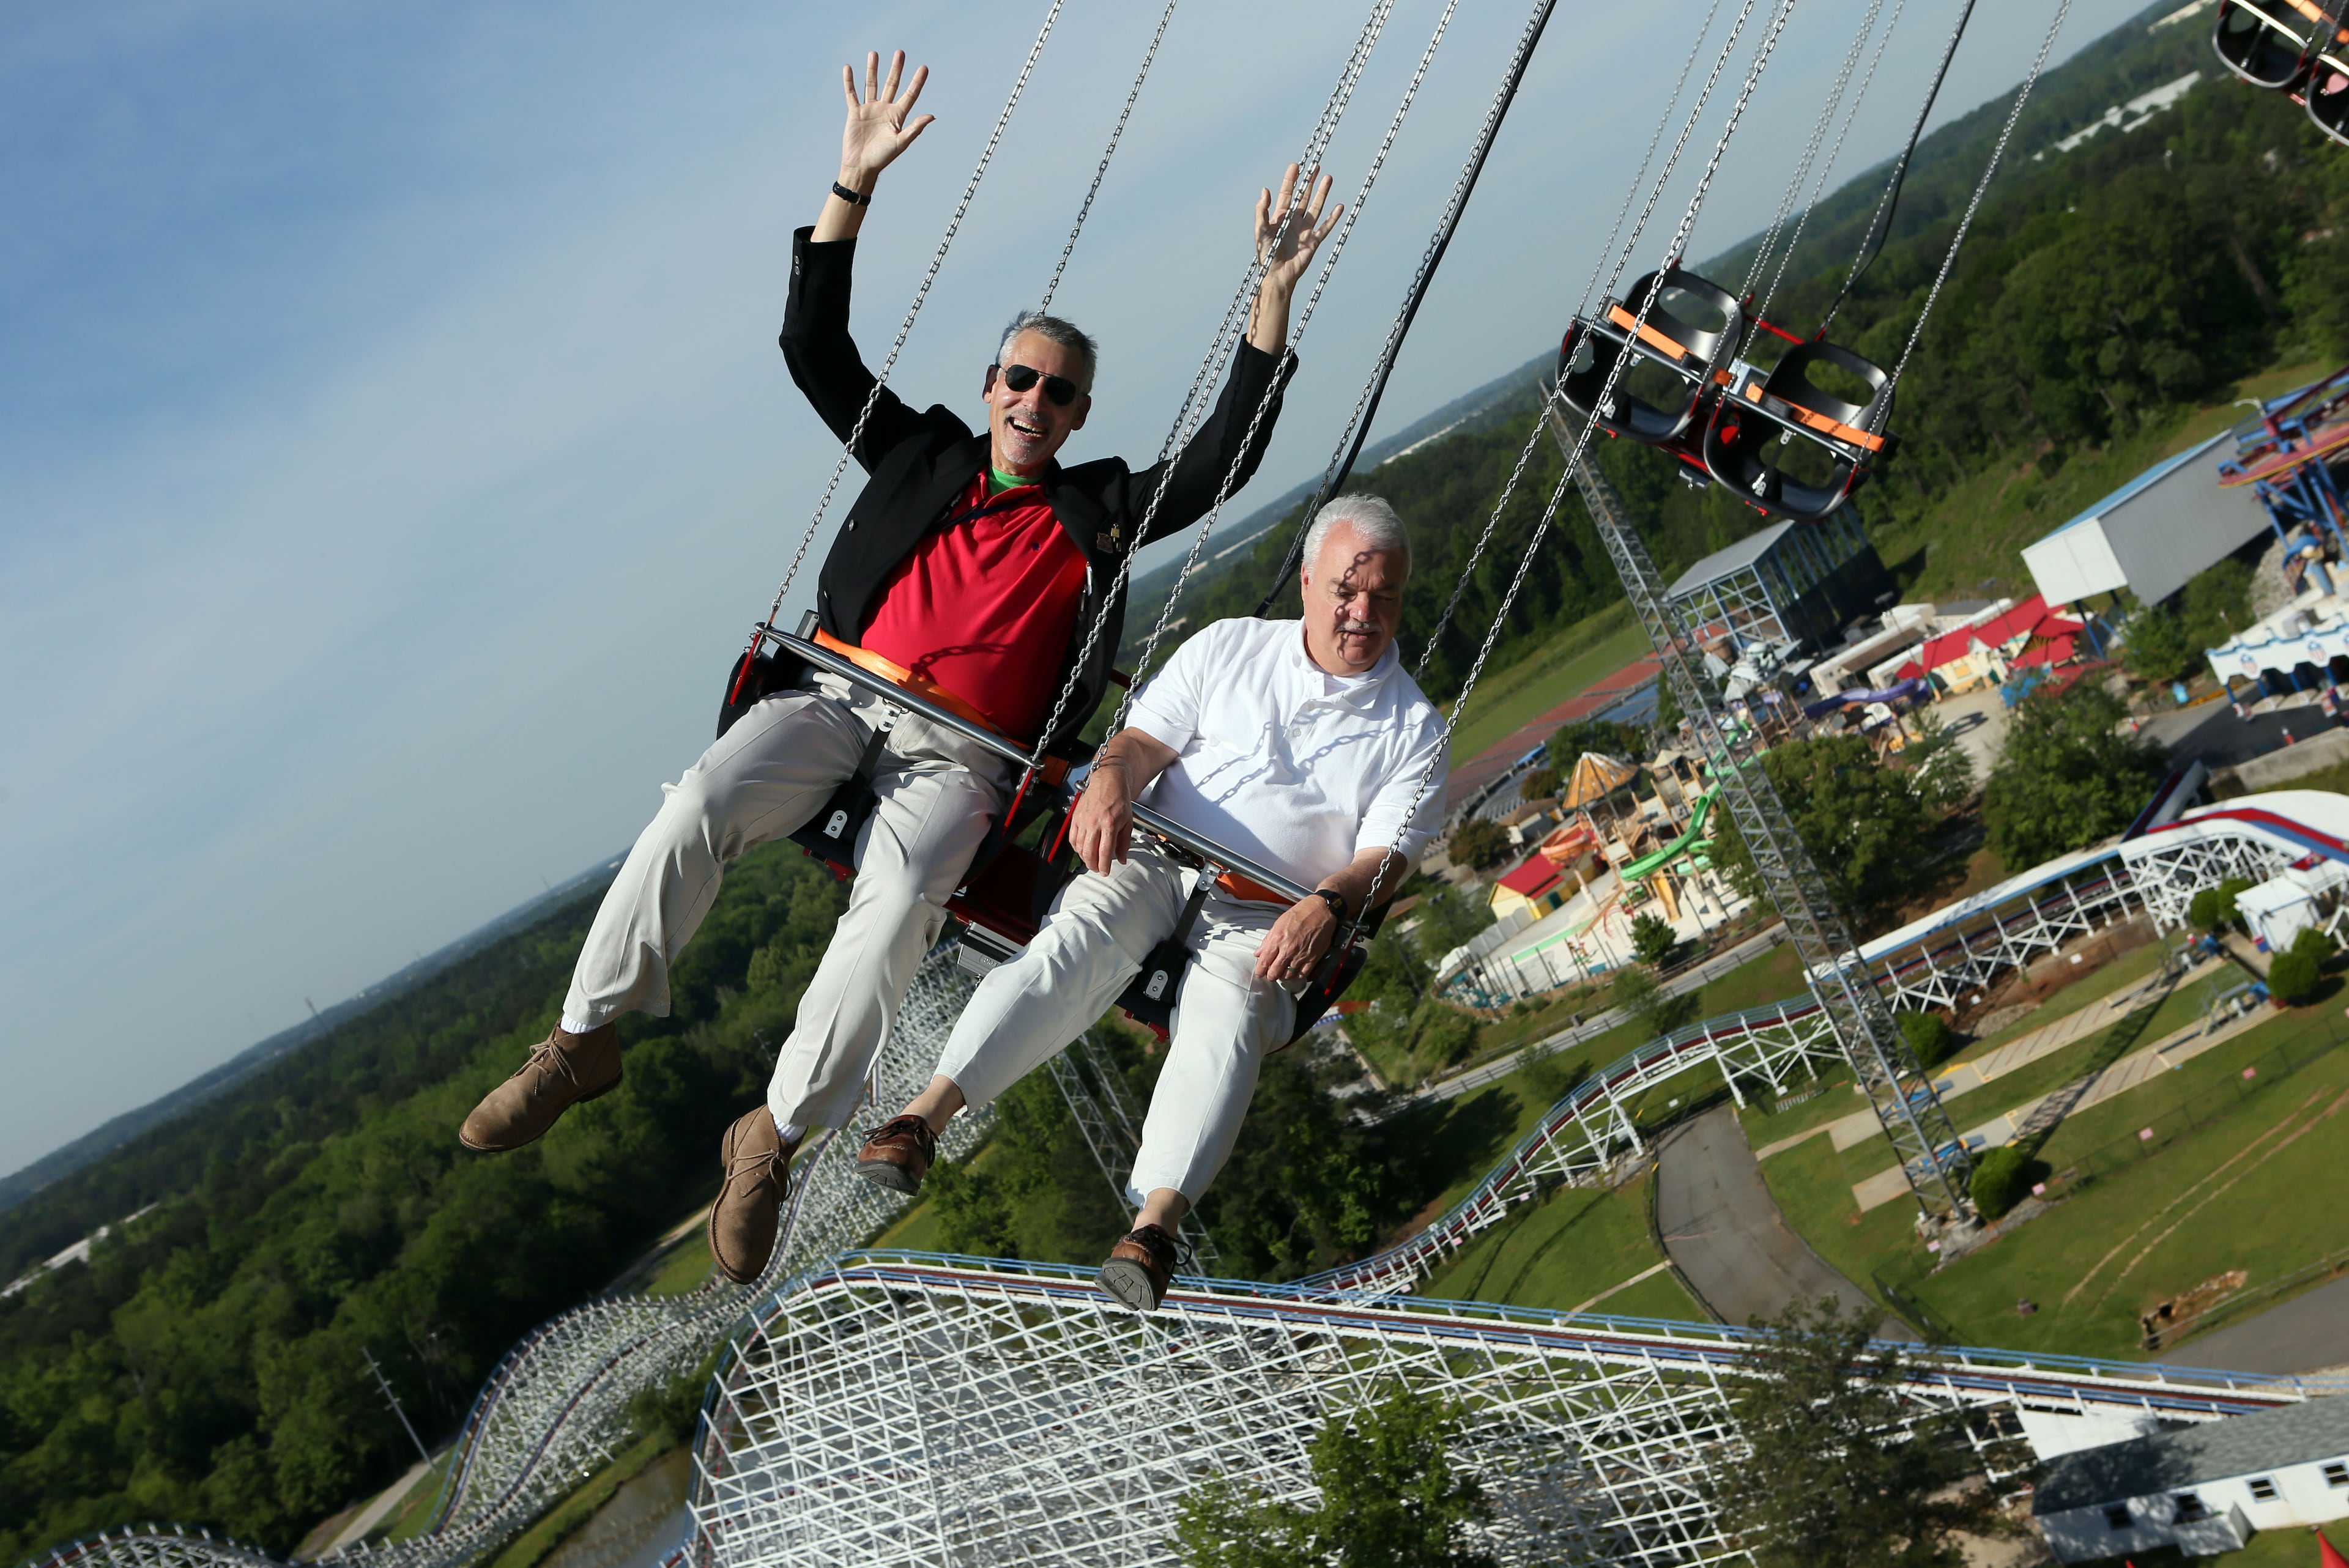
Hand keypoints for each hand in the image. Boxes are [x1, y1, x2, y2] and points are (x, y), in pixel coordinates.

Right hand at [838, 50, 934, 186]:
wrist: (861, 166)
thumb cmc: (882, 158)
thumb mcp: (901, 143)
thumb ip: (915, 128)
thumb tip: (932, 116)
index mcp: (898, 116)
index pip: (910, 95)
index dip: (917, 81)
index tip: (924, 67)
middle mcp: (885, 110)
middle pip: (892, 84)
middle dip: (896, 69)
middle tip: (900, 53)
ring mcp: (870, 109)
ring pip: (872, 84)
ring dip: (873, 69)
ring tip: (874, 54)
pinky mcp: (855, 112)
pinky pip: (851, 93)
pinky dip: (849, 81)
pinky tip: (849, 68)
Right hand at [1068, 766, 1136, 875]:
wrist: (1108, 782)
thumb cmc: (1119, 800)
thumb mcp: (1128, 822)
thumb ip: (1124, 842)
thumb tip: (1121, 859)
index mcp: (1109, 824)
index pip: (1104, 852)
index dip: (1104, 866)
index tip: (1105, 872)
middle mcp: (1094, 823)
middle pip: (1089, 852)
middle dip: (1093, 865)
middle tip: (1097, 869)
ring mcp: (1083, 820)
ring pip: (1079, 847)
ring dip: (1084, 858)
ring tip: (1091, 861)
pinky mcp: (1076, 818)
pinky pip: (1072, 838)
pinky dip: (1076, 847)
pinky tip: (1082, 850)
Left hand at [1253, 164, 1340, 297]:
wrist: (1277, 275)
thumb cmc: (1266, 254)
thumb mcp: (1260, 230)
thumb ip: (1261, 210)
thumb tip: (1265, 190)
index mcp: (1280, 216)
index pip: (1287, 193)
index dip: (1291, 179)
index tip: (1296, 165)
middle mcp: (1294, 220)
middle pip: (1303, 196)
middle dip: (1309, 181)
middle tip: (1315, 166)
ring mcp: (1305, 229)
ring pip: (1316, 207)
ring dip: (1322, 193)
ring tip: (1328, 178)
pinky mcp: (1314, 241)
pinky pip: (1326, 227)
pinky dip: (1333, 218)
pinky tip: (1340, 206)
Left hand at [1253, 895, 1337, 982]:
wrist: (1321, 911)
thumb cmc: (1301, 914)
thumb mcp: (1279, 923)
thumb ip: (1268, 940)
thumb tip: (1259, 952)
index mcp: (1278, 939)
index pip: (1264, 962)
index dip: (1259, 971)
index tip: (1259, 972)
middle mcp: (1288, 949)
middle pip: (1274, 973)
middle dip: (1270, 976)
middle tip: (1270, 974)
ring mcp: (1301, 955)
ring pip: (1288, 976)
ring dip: (1283, 976)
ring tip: (1283, 972)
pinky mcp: (1313, 958)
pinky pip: (1302, 974)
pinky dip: (1297, 975)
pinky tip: (1295, 971)